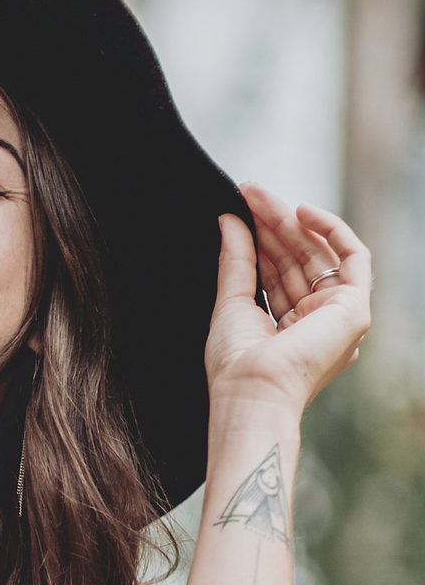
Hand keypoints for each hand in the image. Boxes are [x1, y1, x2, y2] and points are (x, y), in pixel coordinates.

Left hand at [204, 181, 371, 409]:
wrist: (252, 391)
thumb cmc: (236, 365)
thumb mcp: (231, 303)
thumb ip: (235, 261)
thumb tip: (229, 221)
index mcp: (288, 329)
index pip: (277, 273)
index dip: (259, 240)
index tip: (238, 211)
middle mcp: (316, 322)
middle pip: (297, 260)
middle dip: (272, 225)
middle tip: (248, 192)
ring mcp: (337, 316)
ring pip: (317, 255)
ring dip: (288, 223)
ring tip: (258, 196)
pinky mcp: (354, 308)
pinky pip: (353, 258)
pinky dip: (332, 230)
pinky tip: (301, 211)